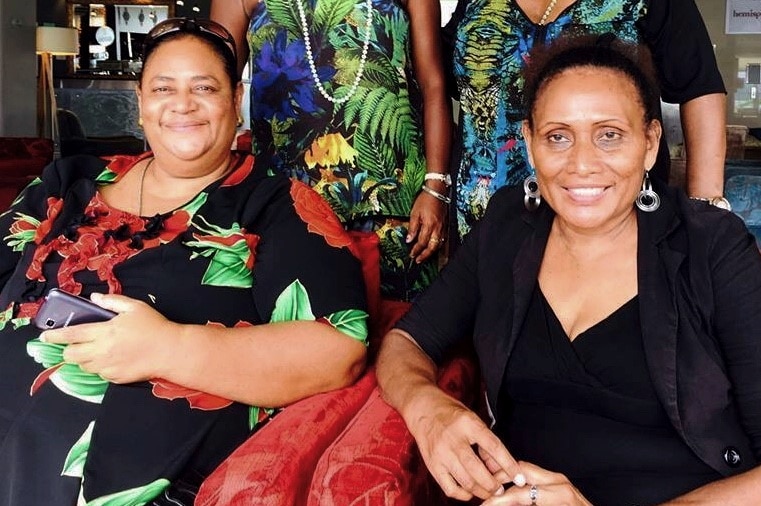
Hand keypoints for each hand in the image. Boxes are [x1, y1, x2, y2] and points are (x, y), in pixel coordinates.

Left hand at [40, 293, 179, 383]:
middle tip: (72, 347)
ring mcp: (108, 367)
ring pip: (84, 366)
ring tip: (94, 352)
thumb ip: (112, 301)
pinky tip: (111, 360)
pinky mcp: (115, 378)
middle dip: (67, 351)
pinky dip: (100, 368)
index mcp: (104, 331)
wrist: (170, 352)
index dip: (54, 336)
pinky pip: (100, 374)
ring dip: (84, 359)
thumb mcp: (135, 307)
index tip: (44, 336)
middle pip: (72, 355)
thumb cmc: (154, 327)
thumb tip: (94, 299)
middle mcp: (102, 351)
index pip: (71, 335)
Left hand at [407, 184, 447, 262]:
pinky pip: (442, 239)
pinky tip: (432, 246)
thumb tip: (409, 240)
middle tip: (418, 260)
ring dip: (431, 252)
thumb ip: (412, 227)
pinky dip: (436, 245)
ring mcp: (443, 227)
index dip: (416, 250)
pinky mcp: (445, 225)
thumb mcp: (414, 213)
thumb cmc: (425, 200)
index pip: (422, 242)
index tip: (411, 254)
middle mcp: (437, 228)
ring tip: (424, 256)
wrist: (437, 191)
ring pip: (438, 244)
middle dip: (425, 255)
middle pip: (432, 247)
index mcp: (429, 225)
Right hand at [407, 392, 523, 500]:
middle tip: (501, 489)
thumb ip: (486, 443)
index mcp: (468, 424)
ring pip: (465, 482)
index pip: (494, 447)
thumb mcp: (473, 420)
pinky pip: (450, 488)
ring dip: (481, 491)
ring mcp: (441, 453)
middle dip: (493, 485)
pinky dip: (463, 494)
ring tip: (488, 491)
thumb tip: (499, 468)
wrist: (423, 409)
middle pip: (478, 470)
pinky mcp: (432, 464)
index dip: (509, 465)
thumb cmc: (451, 413)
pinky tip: (470, 491)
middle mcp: (454, 439)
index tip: (519, 478)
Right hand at [481, 461, 592, 505]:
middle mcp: (558, 482)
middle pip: (520, 470)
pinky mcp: (560, 483)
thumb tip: (502, 503)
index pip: (518, 493)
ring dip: (508, 478)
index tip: (484, 505)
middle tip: (485, 490)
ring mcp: (560, 480)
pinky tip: (511, 491)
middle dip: (499, 478)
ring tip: (494, 489)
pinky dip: (520, 482)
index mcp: (558, 494)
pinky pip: (535, 477)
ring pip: (526, 470)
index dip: (497, 500)